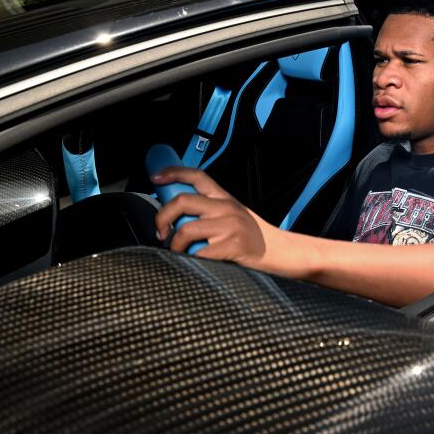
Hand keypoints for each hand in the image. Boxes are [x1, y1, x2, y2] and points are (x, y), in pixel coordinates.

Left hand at [151, 167, 267, 265]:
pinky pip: (199, 253)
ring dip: (175, 245)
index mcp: (224, 198)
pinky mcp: (233, 245)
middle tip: (161, 231)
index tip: (155, 178)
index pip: (197, 176)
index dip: (173, 172)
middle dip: (162, 217)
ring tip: (178, 251)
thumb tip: (174, 215)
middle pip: (182, 201)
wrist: (278, 251)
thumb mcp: (232, 214)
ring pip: (186, 229)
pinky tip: (193, 261)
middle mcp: (226, 207)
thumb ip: (209, 210)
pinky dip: (190, 260)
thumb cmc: (249, 236)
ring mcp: (230, 225)